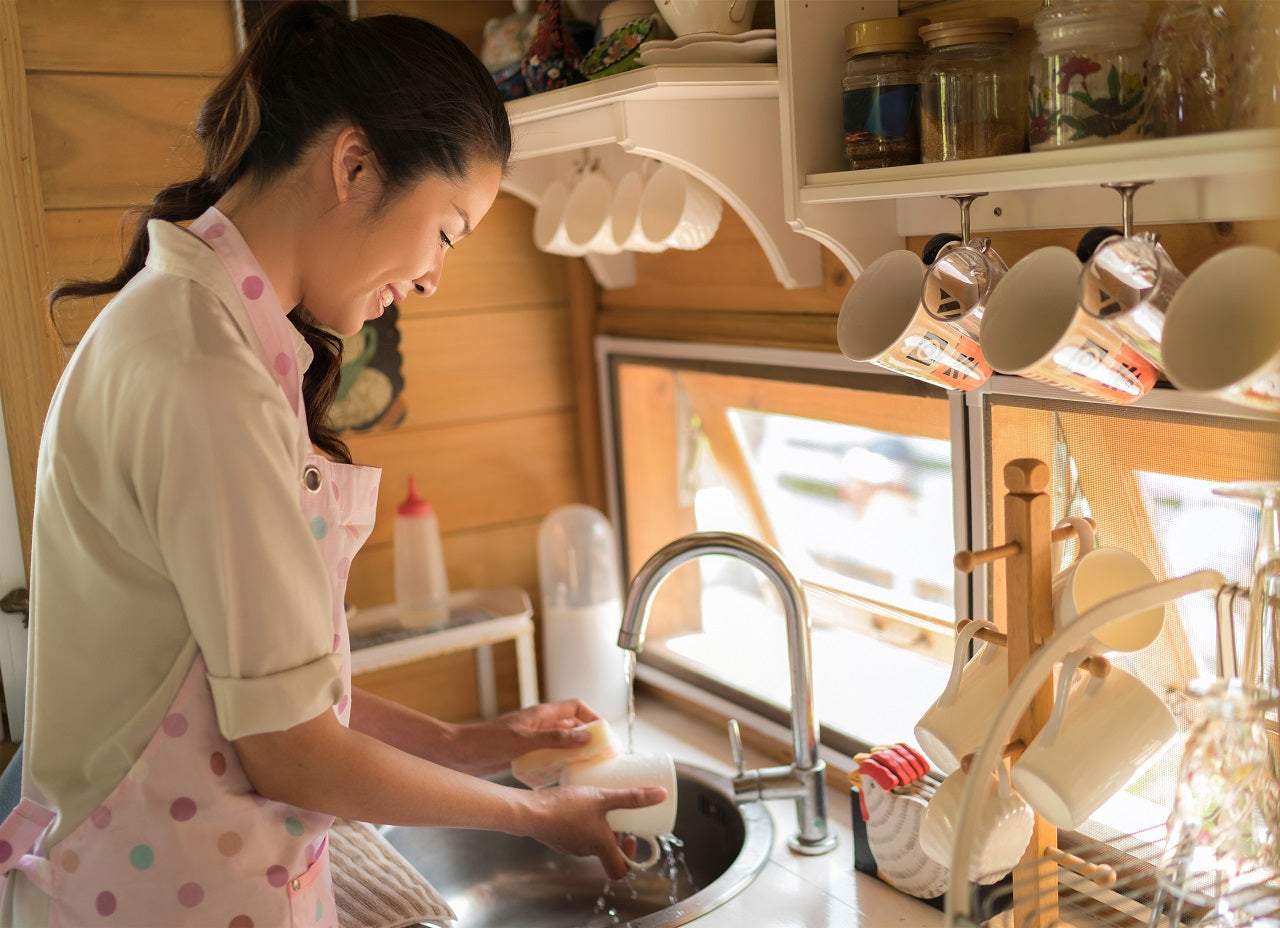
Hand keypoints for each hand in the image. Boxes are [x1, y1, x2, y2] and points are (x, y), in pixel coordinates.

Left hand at [447, 699, 602, 774]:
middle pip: (572, 725)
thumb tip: (586, 737)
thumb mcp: (524, 741)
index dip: (592, 716)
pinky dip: (558, 763)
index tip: (604, 734)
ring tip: (586, 769)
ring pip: (561, 742)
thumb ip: (555, 739)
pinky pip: (548, 755)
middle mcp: (539, 724)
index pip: (576, 706)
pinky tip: (561, 778)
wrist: (458, 754)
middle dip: (587, 738)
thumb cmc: (487, 743)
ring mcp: (531, 738)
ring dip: (573, 752)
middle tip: (601, 756)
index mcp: (541, 714)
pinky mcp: (524, 753)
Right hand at [523, 783, 666, 879]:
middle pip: (606, 852)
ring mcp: (569, 845)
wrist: (529, 812)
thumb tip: (661, 795)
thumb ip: (631, 796)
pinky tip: (579, 804)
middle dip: (616, 835)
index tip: (633, 838)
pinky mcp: (557, 836)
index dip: (632, 859)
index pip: (620, 870)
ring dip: (598, 827)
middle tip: (619, 815)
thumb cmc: (566, 807)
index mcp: (600, 847)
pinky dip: (582, 823)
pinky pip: (575, 834)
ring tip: (600, 805)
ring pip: (590, 842)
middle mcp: (585, 851)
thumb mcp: (603, 797)